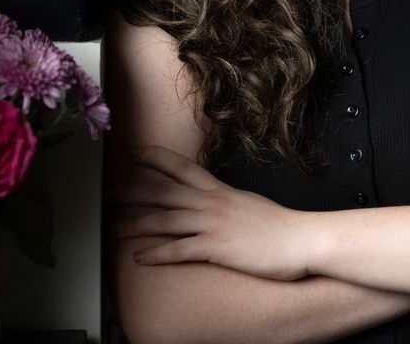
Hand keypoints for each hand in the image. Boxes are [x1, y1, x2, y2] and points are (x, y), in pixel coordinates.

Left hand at [109, 147, 310, 279]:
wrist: (300, 239)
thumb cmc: (278, 225)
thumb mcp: (247, 201)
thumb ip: (224, 198)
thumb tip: (209, 196)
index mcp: (219, 189)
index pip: (181, 167)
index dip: (155, 158)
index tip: (134, 153)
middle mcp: (212, 202)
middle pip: (163, 191)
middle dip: (132, 191)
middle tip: (108, 194)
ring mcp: (213, 224)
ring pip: (164, 219)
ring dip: (134, 224)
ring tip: (113, 229)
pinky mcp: (216, 248)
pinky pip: (179, 249)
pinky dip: (156, 253)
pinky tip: (140, 257)